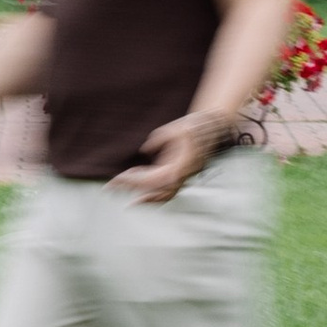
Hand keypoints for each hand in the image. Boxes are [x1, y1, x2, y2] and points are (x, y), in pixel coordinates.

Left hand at [112, 110, 232, 203]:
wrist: (214, 128)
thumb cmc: (195, 127)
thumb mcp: (176, 129)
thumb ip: (159, 139)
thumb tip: (145, 150)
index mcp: (180, 168)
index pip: (152, 179)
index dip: (133, 180)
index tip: (118, 178)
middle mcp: (182, 177)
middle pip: (155, 192)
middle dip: (133, 190)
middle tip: (112, 188)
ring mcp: (184, 178)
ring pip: (163, 196)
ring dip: (145, 199)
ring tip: (126, 197)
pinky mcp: (183, 176)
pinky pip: (167, 191)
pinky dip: (153, 194)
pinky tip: (140, 190)